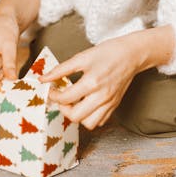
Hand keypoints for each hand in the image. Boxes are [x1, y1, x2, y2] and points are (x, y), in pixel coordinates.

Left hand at [39, 25, 174, 129]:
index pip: (65, 98)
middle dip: (63, 108)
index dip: (53, 94)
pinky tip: (86, 105)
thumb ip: (61, 69)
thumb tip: (44, 78)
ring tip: (74, 103)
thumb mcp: (82, 57)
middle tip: (61, 98)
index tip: (51, 88)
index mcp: (92, 82)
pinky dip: (90, 117)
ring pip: (88, 124)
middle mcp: (101, 96)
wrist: (131, 54)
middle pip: (75, 116)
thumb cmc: (108, 52)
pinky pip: (100, 121)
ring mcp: (109, 103)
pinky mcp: (114, 105)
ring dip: (78, 116)